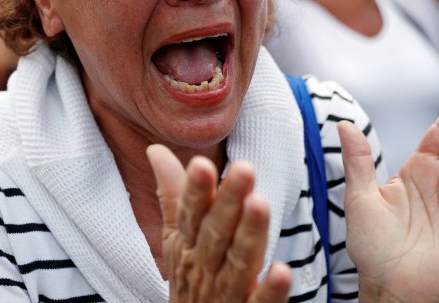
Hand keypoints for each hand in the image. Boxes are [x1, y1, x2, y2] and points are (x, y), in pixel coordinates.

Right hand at [147, 145, 291, 302]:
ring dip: (249, 234)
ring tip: (260, 204)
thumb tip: (156, 149)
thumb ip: (172, 195)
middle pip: (215, 233)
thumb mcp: (175, 238)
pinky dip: (270, 290)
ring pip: (238, 262)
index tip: (202, 163)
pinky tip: (282, 271)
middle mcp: (204, 266)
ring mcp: (225, 292)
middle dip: (228, 202)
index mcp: (187, 243)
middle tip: (244, 169)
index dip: (195, 190)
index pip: (189, 213)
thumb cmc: (190, 280)